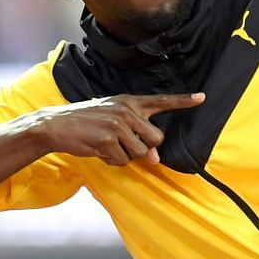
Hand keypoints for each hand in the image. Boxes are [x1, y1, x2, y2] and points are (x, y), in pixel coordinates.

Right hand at [40, 92, 205, 166]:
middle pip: (156, 138)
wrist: (56, 124)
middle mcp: (127, 110)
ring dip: (125, 156)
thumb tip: (155, 159)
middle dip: (144, 147)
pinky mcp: (108, 139)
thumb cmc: (88, 123)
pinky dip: (112, 161)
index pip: (161, 101)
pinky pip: (123, 160)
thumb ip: (137, 135)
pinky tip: (99, 149)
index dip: (183, 101)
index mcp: (129, 102)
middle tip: (123, 143)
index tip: (202, 97)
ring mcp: (118, 124)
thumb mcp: (113, 121)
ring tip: (107, 145)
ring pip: (140, 153)